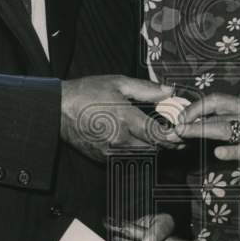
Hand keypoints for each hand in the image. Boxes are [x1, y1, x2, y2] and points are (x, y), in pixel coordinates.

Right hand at [60, 76, 178, 160]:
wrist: (58, 109)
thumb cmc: (87, 93)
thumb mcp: (118, 83)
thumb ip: (146, 89)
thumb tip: (169, 91)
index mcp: (125, 118)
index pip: (157, 134)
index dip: (173, 136)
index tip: (181, 132)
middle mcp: (119, 138)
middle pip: (153, 148)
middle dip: (166, 143)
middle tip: (175, 134)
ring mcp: (110, 151)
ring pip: (141, 154)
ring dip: (151, 147)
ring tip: (157, 135)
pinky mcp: (103, 157)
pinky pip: (126, 157)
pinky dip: (134, 150)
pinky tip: (135, 139)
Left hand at [174, 93, 239, 190]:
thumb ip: (229, 124)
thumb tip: (199, 124)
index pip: (217, 100)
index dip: (195, 106)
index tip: (179, 117)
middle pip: (218, 109)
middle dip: (193, 115)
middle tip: (175, 125)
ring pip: (226, 127)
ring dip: (201, 130)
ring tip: (184, 133)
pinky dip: (232, 151)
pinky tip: (219, 153)